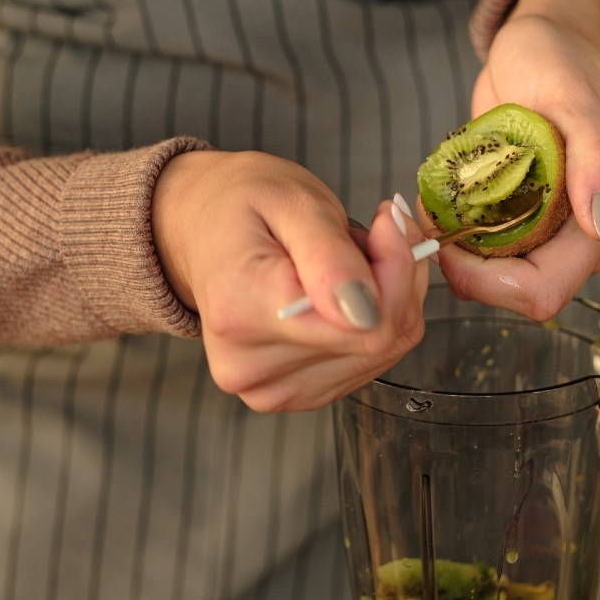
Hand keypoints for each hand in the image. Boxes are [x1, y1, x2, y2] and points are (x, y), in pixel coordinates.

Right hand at [153, 150, 429, 411]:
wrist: (205, 230)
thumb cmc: (245, 208)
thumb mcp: (291, 202)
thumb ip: (330, 255)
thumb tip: (367, 314)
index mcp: (241, 309)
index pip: (364, 322)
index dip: (394, 269)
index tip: (386, 223)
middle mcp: (249, 364)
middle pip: (375, 340)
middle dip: (393, 279)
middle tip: (370, 233)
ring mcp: (269, 390)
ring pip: (380, 353)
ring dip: (385, 300)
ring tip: (344, 262)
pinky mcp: (290, 397)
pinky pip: (367, 364)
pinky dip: (372, 322)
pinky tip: (343, 294)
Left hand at [424, 0, 599, 321]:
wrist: (544, 50)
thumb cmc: (563, 67)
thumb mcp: (576, 103)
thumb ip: (598, 163)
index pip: (540, 292)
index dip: (486, 281)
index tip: (447, 240)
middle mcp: (579, 245)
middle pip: (509, 294)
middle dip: (462, 265)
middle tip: (429, 214)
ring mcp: (548, 238)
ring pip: (488, 278)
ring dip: (452, 248)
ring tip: (435, 199)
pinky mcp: (520, 228)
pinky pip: (477, 254)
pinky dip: (450, 232)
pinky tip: (440, 198)